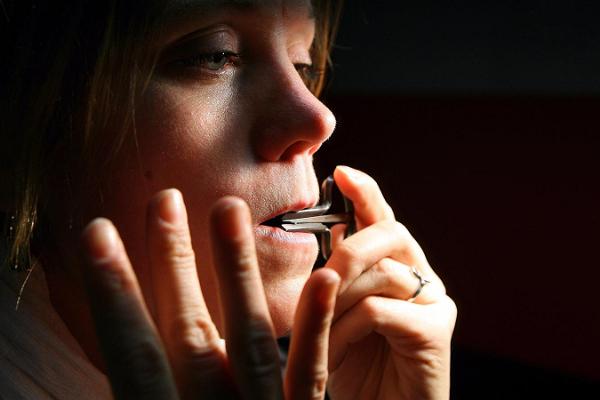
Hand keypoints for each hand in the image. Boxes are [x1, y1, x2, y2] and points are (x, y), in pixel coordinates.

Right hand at [80, 190, 340, 398]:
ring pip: (251, 337)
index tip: (96, 232)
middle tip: (165, 198)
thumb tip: (121, 348)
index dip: (113, 292)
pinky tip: (327, 274)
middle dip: (173, 263)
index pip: (129, 352)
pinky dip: (317, 325)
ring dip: (238, 270)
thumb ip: (146, 390)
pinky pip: (313, 374)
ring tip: (229, 208)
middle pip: (186, 332)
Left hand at [325, 166, 456, 399]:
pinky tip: (332, 354)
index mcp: (398, 268)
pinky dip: (346, 329)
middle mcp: (422, 278)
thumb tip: (333, 225)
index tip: (342, 173)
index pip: (382, 219)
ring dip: (337, 301)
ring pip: (381, 271)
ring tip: (318, 334)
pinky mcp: (436, 333)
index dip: (365, 193)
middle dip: (346, 249)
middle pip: (389, 233)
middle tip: (320, 277)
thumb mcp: (339, 314)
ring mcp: (434, 304)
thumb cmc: (358, 368)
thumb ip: (343, 271)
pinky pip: (380, 309)